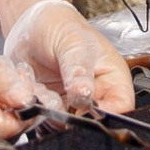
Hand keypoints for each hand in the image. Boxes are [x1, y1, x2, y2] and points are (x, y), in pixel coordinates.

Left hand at [2, 0, 135, 113]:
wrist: (33, 25)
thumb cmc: (62, 27)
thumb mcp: (75, 45)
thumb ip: (79, 72)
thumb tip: (84, 96)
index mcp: (112, 79)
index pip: (121, 107)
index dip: (106, 116)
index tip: (83, 112)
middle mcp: (95, 96)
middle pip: (92, 122)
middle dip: (70, 116)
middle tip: (53, 100)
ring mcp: (71, 103)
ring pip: (64, 124)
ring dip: (47, 109)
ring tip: (37, 85)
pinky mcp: (51, 106)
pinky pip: (43, 118)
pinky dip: (33, 106)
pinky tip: (28, 83)